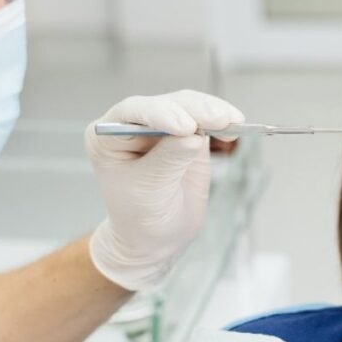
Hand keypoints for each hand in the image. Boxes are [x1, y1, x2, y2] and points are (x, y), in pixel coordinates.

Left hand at [85, 90, 243, 289]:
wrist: (155, 236)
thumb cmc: (139, 216)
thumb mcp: (150, 191)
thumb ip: (170, 160)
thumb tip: (194, 136)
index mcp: (108, 136)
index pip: (133, 113)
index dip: (161, 114)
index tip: (186, 127)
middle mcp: (132, 124)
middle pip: (165, 104)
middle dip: (195, 110)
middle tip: (220, 120)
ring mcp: (161, 126)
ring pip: (188, 106)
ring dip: (212, 112)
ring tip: (233, 122)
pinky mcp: (187, 132)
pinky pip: (204, 118)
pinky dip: (221, 121)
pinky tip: (233, 126)